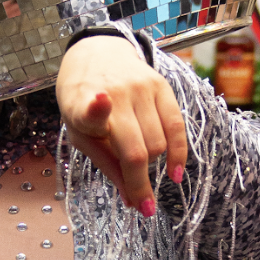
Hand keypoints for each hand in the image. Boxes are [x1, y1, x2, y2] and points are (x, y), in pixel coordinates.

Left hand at [56, 36, 186, 214]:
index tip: (100, 103)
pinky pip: (177, 127)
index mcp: (81, 105)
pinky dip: (178, 154)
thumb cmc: (83, 102)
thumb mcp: (81, 134)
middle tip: (143, 205)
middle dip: (141, 184)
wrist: (96, 54)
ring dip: (152, 165)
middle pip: (136, 150)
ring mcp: (140, 88)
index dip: (96, 109)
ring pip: (159, 144)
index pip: (91, 109)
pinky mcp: (161, 85)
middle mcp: (114, 93)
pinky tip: (174, 173)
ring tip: (140, 164)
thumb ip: (107, 167)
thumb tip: (133, 203)